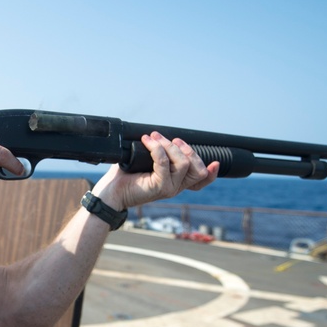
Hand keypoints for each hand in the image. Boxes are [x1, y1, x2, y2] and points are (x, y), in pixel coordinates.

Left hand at [92, 132, 218, 209]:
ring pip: (183, 163)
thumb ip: (159, 152)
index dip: (211, 173)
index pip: (201, 180)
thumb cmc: (125, 176)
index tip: (215, 162)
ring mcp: (169, 188)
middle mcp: (176, 186)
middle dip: (185, 148)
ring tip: (154, 138)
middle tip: (164, 138)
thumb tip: (160, 135)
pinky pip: (164, 163)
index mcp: (175, 181)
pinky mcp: (159, 187)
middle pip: (197, 168)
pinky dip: (156, 148)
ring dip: (169, 145)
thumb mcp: (144, 161)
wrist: (111, 192)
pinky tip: (147, 141)